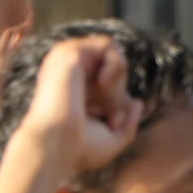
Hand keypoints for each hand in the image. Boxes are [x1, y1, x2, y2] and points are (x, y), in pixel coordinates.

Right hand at [21, 37, 141, 173]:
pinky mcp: (68, 53)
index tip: (113, 122)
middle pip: (114, 68)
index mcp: (75, 91)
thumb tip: (138, 101)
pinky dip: (115, 65)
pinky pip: (108, 44)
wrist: (55, 144)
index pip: (111, 84)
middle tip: (108, 113)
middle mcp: (70, 75)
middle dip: (119, 93)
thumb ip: (129, 122)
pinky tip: (103, 84)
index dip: (120, 103)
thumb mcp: (113, 140)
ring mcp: (68, 62)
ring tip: (103, 99)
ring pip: (112, 54)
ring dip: (117, 79)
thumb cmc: (79, 149)